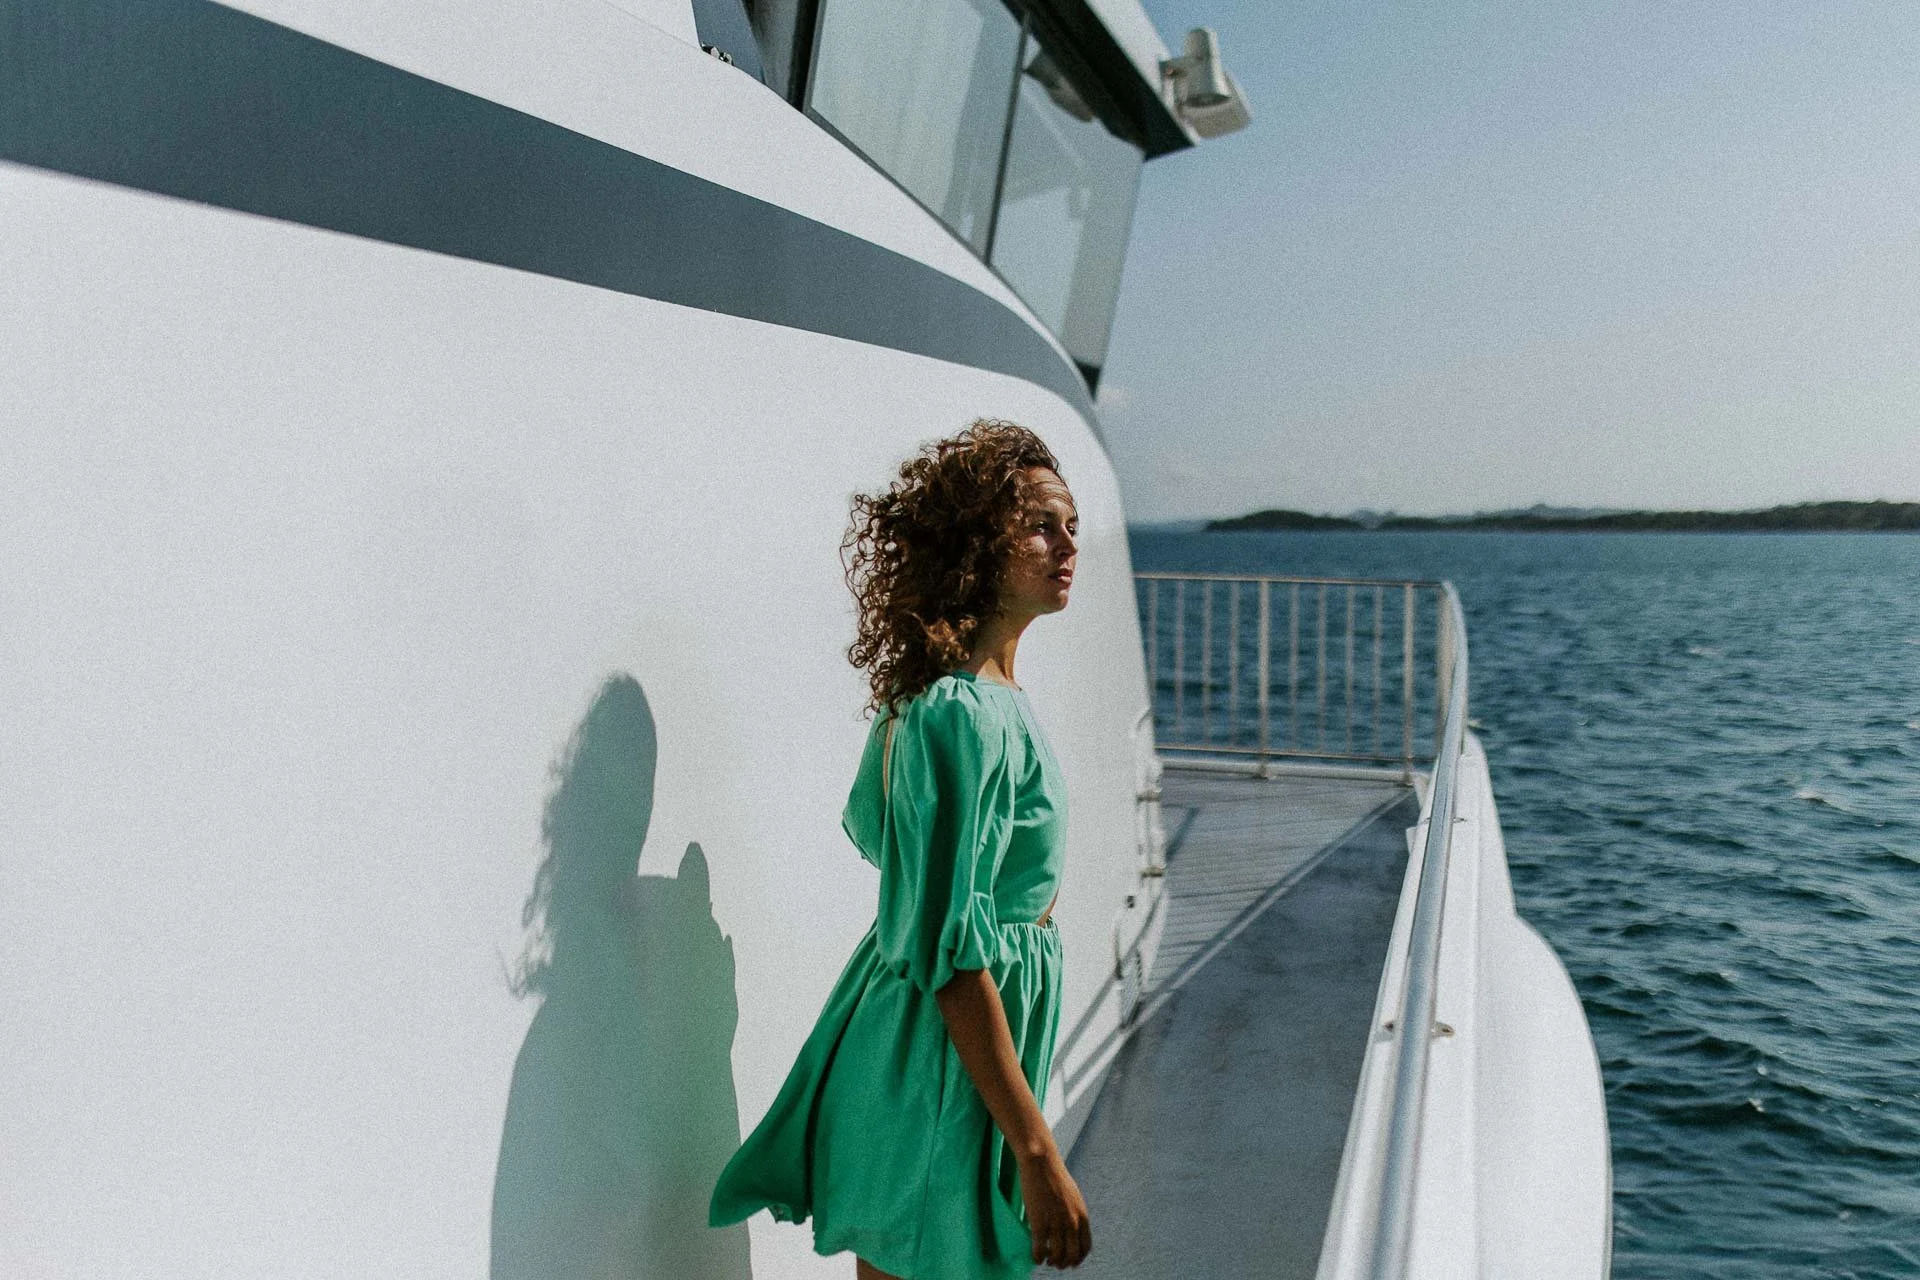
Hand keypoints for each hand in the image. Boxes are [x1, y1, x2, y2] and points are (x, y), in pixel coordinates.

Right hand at [1019, 1147, 1091, 1268]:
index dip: (1078, 1258)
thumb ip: (1074, 1214)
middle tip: (1056, 1264)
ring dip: (1051, 1262)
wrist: (1041, 1163)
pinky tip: (1035, 1258)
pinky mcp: (1039, 1223)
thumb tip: (1072, 1229)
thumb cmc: (1055, 1176)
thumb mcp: (1073, 1197)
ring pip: (1056, 1255)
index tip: (1071, 1261)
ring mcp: (1056, 1224)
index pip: (1085, 1247)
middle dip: (1064, 1263)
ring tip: (1046, 1260)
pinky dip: (1037, 1258)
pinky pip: (1039, 1250)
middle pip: (1072, 1255)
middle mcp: (1072, 1223)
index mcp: (1082, 1216)